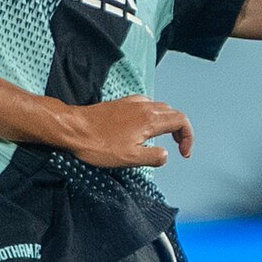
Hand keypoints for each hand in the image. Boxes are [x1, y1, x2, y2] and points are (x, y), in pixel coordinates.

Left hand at [55, 96, 194, 168]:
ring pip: (160, 107)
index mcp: (149, 120)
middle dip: (181, 130)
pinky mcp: (121, 103)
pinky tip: (144, 126)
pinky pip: (146, 104)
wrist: (73, 129)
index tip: (183, 153)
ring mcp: (132, 102)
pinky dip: (154, 115)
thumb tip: (165, 155)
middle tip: (178, 147)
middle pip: (173, 113)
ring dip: (168, 122)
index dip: (188, 137)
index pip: (181, 121)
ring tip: (164, 138)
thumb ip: (153, 157)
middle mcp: (144, 106)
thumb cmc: (97, 145)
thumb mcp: (129, 159)